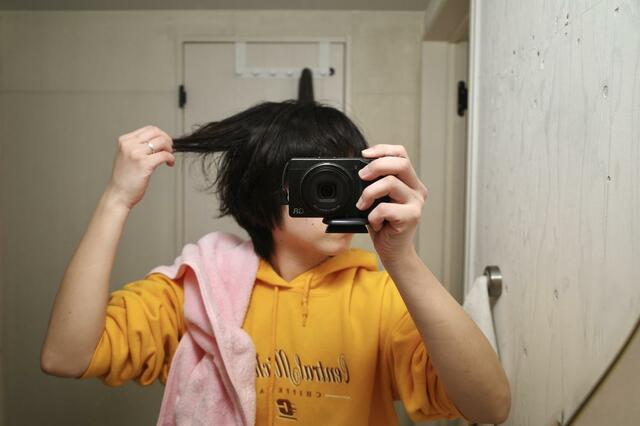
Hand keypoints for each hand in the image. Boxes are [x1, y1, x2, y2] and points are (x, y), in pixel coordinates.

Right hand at [106, 125, 174, 209]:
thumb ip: (138, 147)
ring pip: (162, 142)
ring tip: (169, 157)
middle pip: (156, 133)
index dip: (161, 135)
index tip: (165, 142)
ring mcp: (136, 153)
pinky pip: (164, 155)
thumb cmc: (124, 179)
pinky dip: (171, 158)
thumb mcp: (127, 156)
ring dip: (169, 149)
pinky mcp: (144, 163)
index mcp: (125, 141)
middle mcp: (129, 145)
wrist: (118, 194)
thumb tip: (158, 142)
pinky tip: (169, 163)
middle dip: (167, 140)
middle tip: (170, 149)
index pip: (149, 129)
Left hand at [355, 144, 427, 265]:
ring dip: (369, 193)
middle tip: (361, 177)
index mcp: (410, 181)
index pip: (401, 153)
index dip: (382, 149)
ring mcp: (416, 203)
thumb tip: (358, 170)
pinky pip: (385, 208)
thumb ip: (374, 184)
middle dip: (375, 167)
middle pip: (400, 163)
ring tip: (362, 206)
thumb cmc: (384, 225)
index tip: (364, 154)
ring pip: (391, 183)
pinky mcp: (411, 217)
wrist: (394, 252)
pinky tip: (374, 223)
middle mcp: (416, 189)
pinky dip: (373, 215)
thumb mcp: (377, 199)